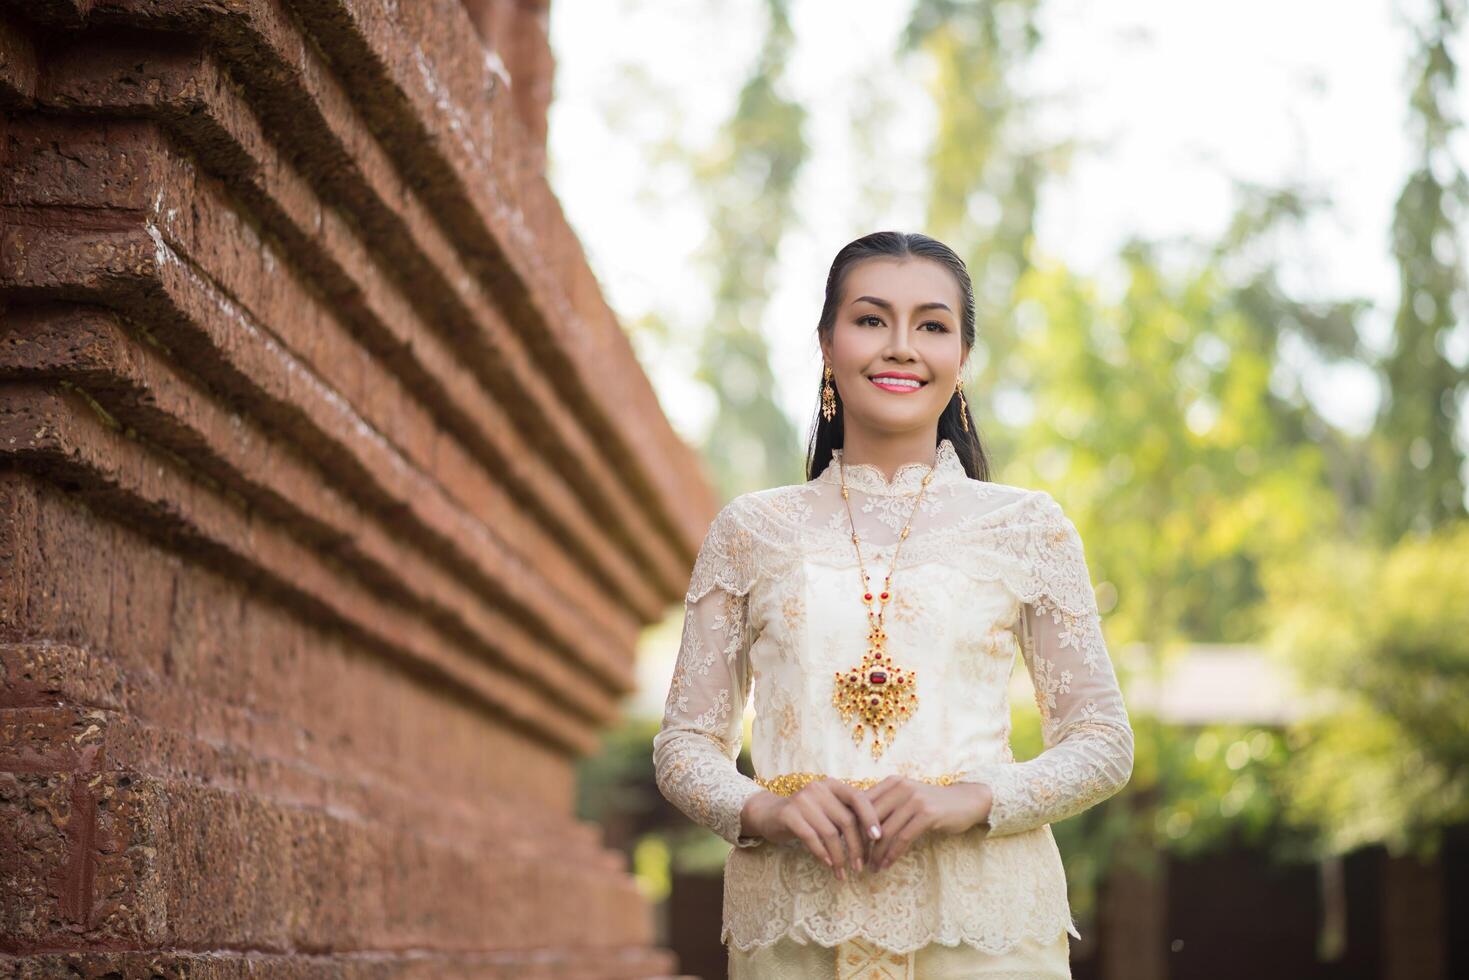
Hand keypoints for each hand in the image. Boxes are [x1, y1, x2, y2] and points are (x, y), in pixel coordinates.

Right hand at [740, 781, 883, 880]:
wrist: (769, 814)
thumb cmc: (806, 815)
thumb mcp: (827, 810)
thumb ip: (847, 815)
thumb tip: (877, 835)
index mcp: (832, 785)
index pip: (858, 797)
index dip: (870, 817)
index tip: (878, 838)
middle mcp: (818, 788)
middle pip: (846, 820)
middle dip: (856, 847)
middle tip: (860, 867)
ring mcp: (802, 800)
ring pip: (830, 832)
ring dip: (840, 856)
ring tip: (843, 872)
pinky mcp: (789, 814)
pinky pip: (811, 837)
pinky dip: (822, 853)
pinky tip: (828, 864)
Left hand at [861, 777, 992, 871]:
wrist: (966, 801)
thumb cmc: (931, 804)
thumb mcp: (906, 799)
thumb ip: (886, 806)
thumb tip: (856, 826)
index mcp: (891, 782)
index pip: (862, 803)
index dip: (852, 825)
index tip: (848, 844)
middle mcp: (901, 787)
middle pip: (871, 818)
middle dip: (861, 842)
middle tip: (857, 860)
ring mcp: (914, 799)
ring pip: (886, 831)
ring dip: (877, 853)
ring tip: (873, 867)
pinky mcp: (927, 814)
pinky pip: (903, 838)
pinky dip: (893, 854)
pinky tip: (888, 864)